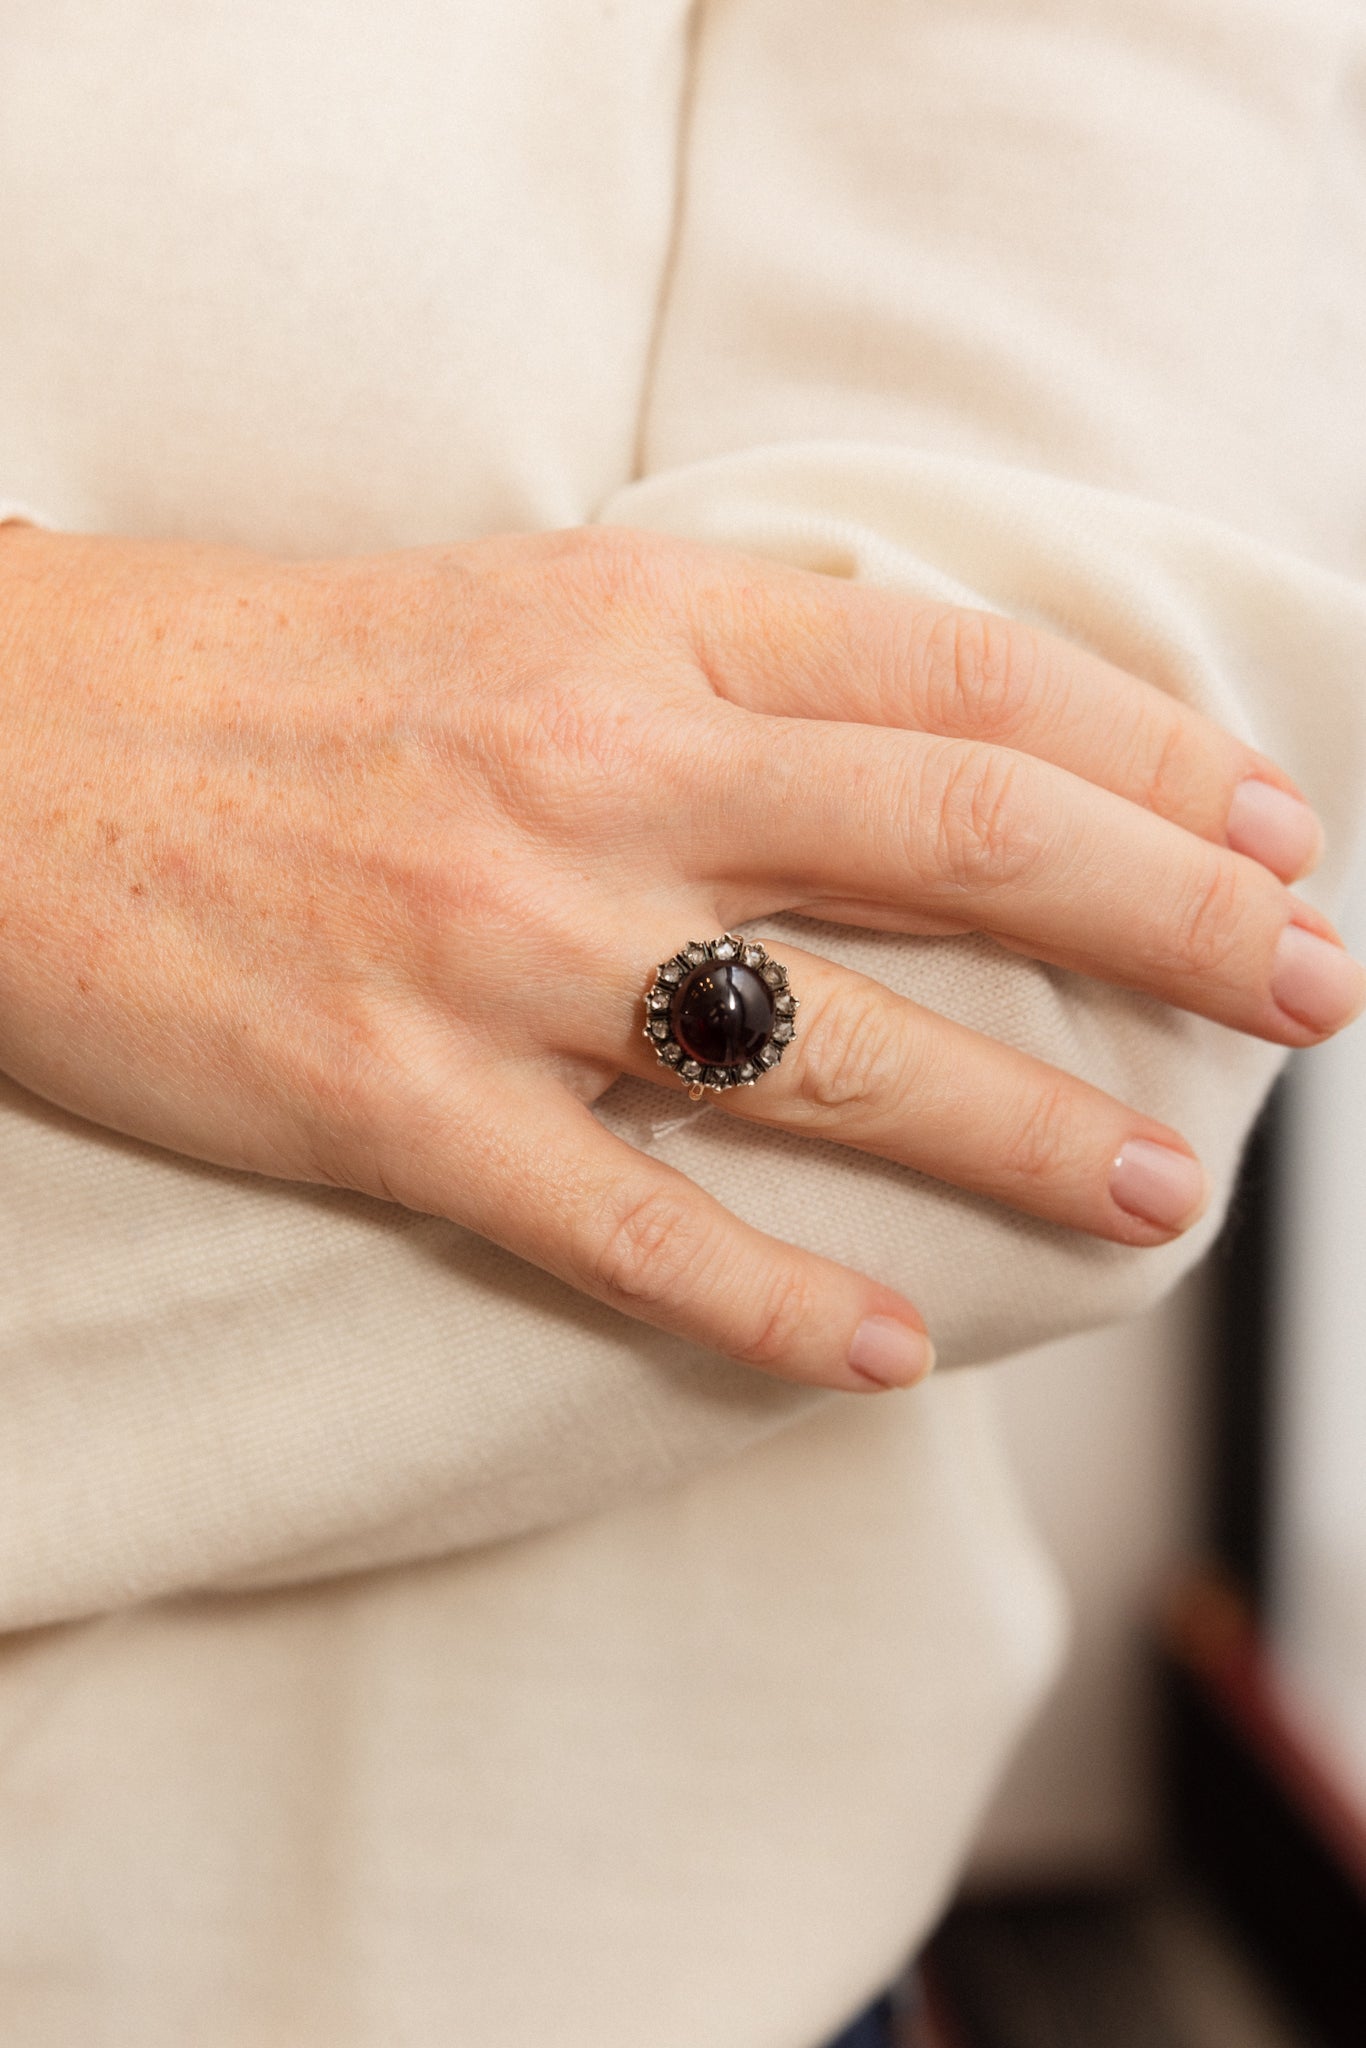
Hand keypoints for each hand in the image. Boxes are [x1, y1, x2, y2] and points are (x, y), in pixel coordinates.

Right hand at [0, 523, 1358, 1393]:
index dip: (1152, 754)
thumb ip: (722, 655)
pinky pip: (621, 1224)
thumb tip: (925, 717)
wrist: (4, 745)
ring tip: (1153, 1189)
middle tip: (1314, 990)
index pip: (964, 677)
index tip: (1275, 826)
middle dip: (1175, 921)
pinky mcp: (392, 1105)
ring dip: (1019, 1130)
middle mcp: (596, 776)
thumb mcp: (526, 602)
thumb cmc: (275, 673)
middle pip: (959, 841)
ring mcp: (498, 949)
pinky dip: (768, 1297)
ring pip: (826, 1051)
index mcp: (637, 626)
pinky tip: (881, 1349)